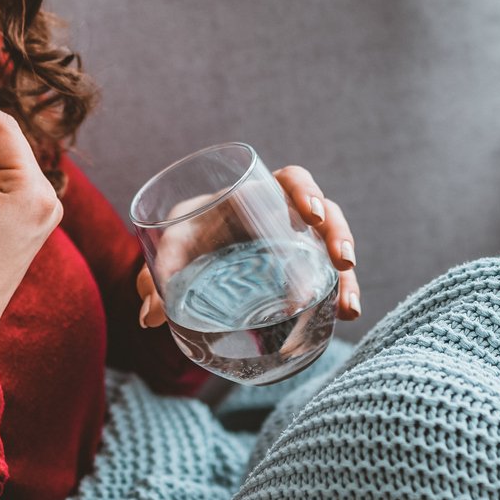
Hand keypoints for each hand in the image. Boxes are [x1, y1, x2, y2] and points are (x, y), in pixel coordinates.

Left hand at [136, 165, 358, 327]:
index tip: (311, 216)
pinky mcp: (306, 268)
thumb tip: (150, 317)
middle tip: (341, 259)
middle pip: (325, 211)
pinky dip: (341, 293)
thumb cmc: (186, 238)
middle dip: (337, 234)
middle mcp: (286, 213)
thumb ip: (155, 274)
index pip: (291, 181)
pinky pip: (331, 276)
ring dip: (345, 274)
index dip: (306, 193)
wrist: (195, 256)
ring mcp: (300, 241)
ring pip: (334, 247)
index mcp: (257, 193)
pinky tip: (347, 314)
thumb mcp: (170, 248)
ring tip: (348, 305)